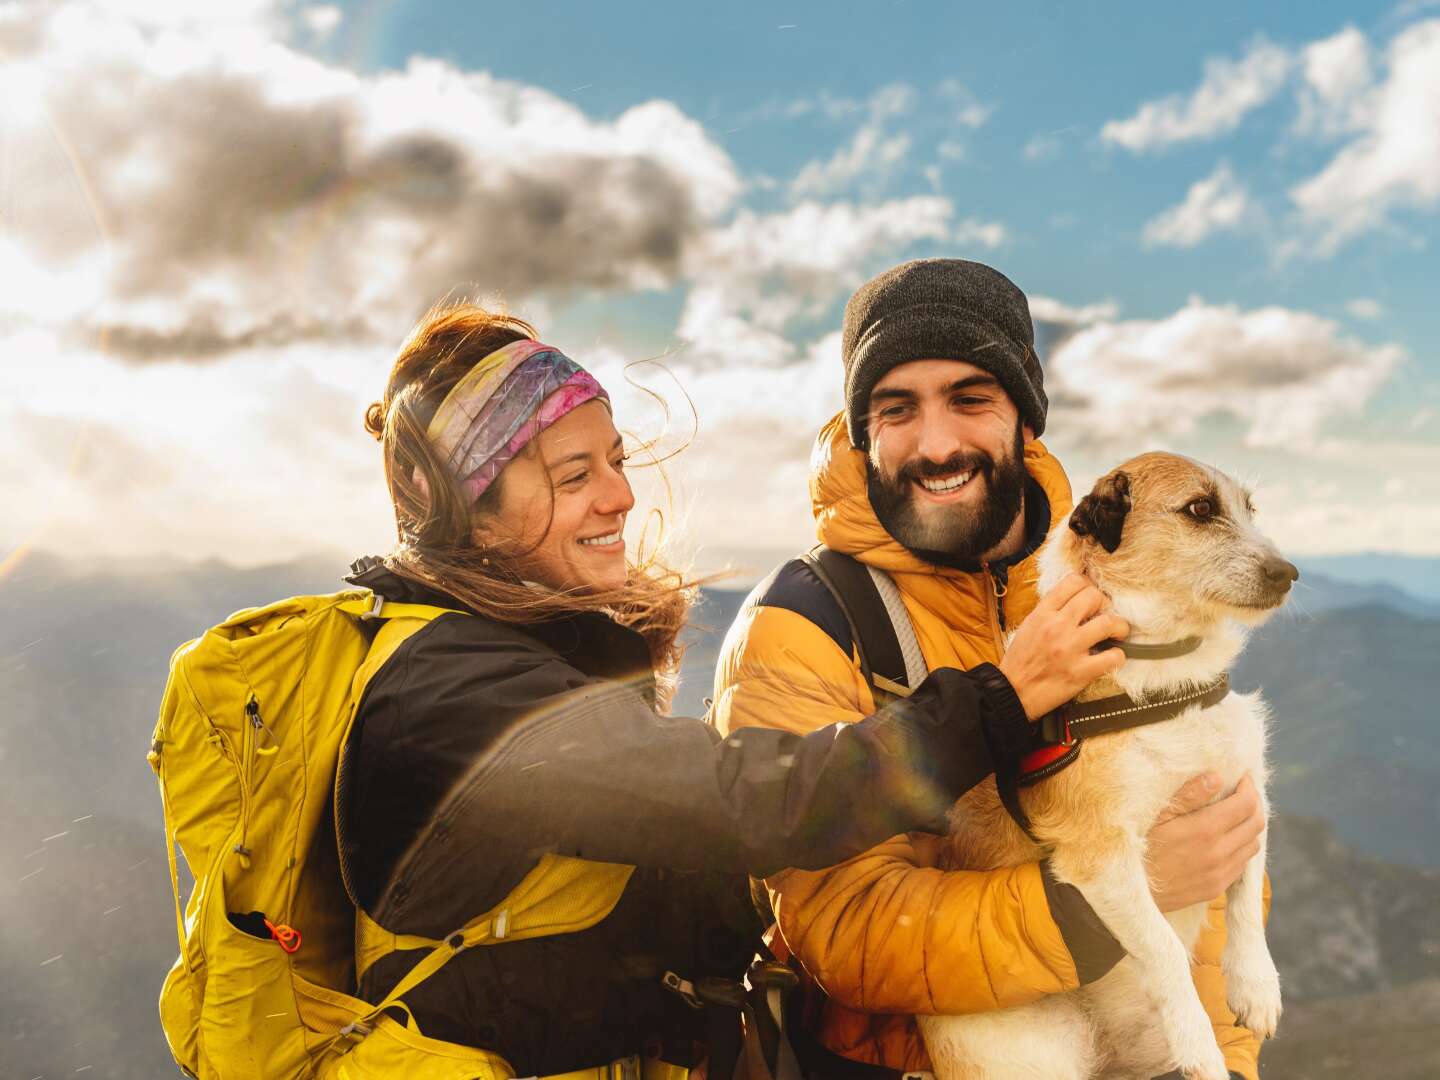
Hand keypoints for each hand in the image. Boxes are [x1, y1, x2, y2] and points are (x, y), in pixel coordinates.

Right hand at [998, 572, 1128, 719]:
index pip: (1072, 582)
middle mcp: (1056, 626)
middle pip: (1094, 597)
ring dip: (1119, 626)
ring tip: (1118, 632)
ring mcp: (1070, 649)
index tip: (1091, 597)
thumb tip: (1073, 602)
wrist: (1012, 692)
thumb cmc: (1020, 661)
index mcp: (1042, 614)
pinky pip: (1113, 657)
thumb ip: (1049, 612)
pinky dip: (1117, 656)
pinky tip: (1112, 657)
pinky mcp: (1080, 672)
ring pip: (1109, 622)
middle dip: (1104, 604)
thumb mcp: (1028, 626)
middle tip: (1104, 615)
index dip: (1088, 586)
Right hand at [1146, 773, 1264, 911]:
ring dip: (1250, 826)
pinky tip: (1228, 839)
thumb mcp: (1157, 815)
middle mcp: (1218, 852)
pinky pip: (1242, 864)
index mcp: (1204, 829)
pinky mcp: (1216, 887)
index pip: (1245, 805)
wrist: (1130, 888)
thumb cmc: (1138, 846)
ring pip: (1253, 844)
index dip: (1248, 788)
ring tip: (1237, 815)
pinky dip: (1242, 847)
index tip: (1241, 779)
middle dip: (1254, 803)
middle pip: (1256, 823)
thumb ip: (1189, 796)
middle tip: (1243, 792)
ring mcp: (1220, 873)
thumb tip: (1217, 778)